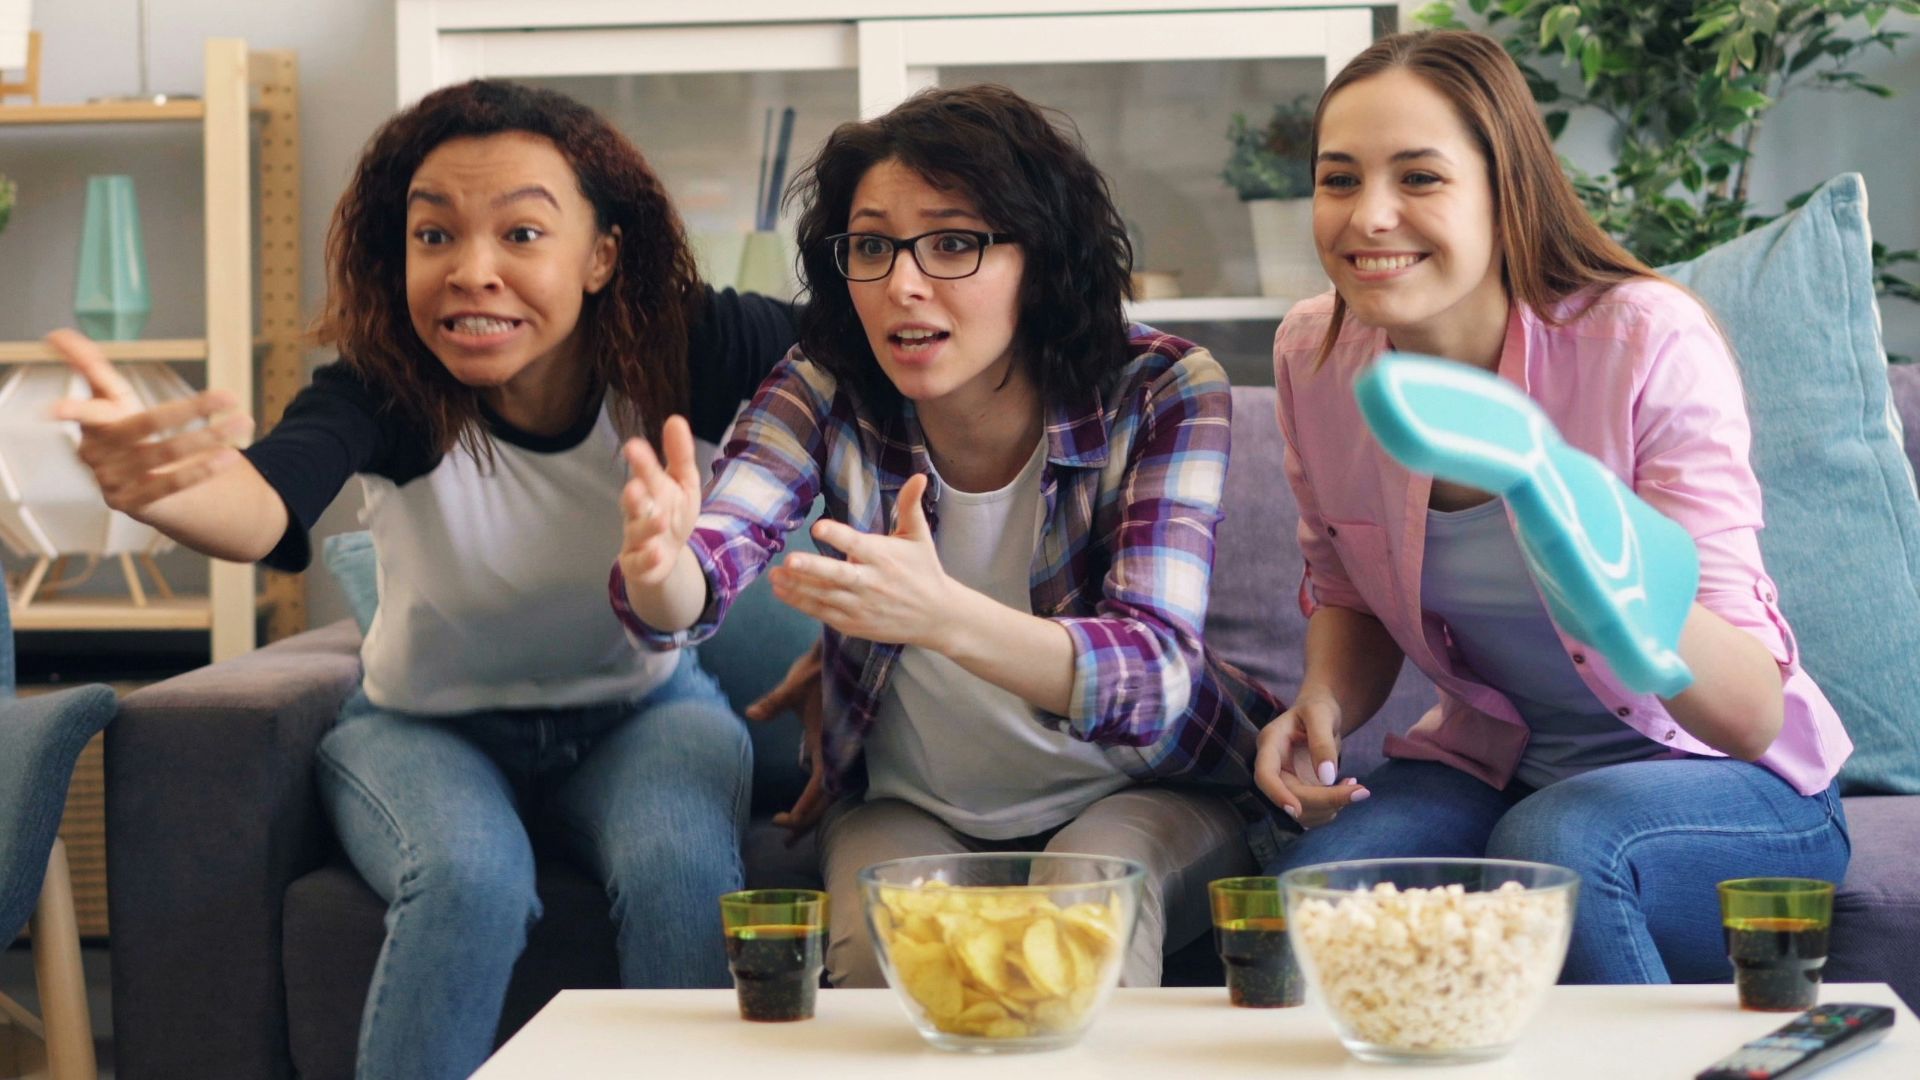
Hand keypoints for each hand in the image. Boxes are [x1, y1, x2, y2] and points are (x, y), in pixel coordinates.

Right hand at [46, 328, 253, 516]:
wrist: (138, 485)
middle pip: (147, 425)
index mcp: (92, 421)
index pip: (92, 406)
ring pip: (165, 453)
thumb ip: (90, 366)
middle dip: (190, 409)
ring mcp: (110, 479)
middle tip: (229, 395)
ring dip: (209, 437)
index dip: (76, 405)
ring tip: (242, 422)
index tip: (54, 403)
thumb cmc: (125, 430)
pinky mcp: (131, 502)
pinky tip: (229, 456)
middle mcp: (95, 452)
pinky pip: (171, 484)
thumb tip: (56, 333)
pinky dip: (203, 470)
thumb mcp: (113, 399)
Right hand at [618, 415, 702, 586]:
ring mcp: (636, 539)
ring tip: (660, 520)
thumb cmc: (672, 512)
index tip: (634, 446)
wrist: (665, 557)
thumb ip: (679, 455)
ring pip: (637, 532)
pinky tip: (658, 553)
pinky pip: (639, 563)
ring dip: (647, 526)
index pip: (645, 473)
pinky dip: (648, 559)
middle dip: (634, 494)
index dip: (641, 462)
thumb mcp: (683, 483)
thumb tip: (675, 419)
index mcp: (649, 489)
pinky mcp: (637, 564)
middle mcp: (638, 512)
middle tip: (635, 486)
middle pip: (634, 503)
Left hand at [744, 642, 829, 840]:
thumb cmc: (818, 668)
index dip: (804, 808)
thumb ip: (775, 701)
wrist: (842, 653)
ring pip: (831, 792)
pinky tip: (807, 803)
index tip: (782, 820)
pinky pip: (831, 779)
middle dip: (808, 822)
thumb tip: (752, 713)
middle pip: (826, 800)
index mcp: (827, 742)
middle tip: (784, 843)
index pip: (819, 787)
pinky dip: (819, 797)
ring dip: (814, 813)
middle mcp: (835, 750)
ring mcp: (836, 748)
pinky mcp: (834, 743)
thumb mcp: (795, 685)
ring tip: (793, 833)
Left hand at [769, 473, 953, 648]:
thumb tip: (919, 475)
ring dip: (797, 586)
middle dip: (813, 569)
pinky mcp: (854, 624)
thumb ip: (910, 505)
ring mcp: (861, 606)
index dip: (838, 535)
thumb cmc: (924, 570)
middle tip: (789, 560)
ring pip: (824, 596)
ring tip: (774, 575)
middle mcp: (871, 582)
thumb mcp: (919, 536)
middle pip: (838, 575)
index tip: (818, 526)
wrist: (937, 616)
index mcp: (884, 557)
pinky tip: (782, 591)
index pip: (857, 544)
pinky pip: (823, 613)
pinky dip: (801, 603)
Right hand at [1253, 694, 1367, 828]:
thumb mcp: (1321, 714)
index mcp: (1270, 744)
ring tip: (1354, 786)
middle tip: (1361, 792)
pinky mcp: (1300, 793)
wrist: (1321, 716)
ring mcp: (1285, 783)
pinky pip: (1314, 811)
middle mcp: (1274, 767)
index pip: (1265, 775)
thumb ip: (1322, 742)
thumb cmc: (1318, 708)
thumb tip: (1326, 777)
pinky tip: (1347, 787)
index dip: (1277, 795)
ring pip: (1303, 811)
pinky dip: (1334, 806)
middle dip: (1324, 800)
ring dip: (1331, 806)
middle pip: (1290, 796)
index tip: (1296, 810)